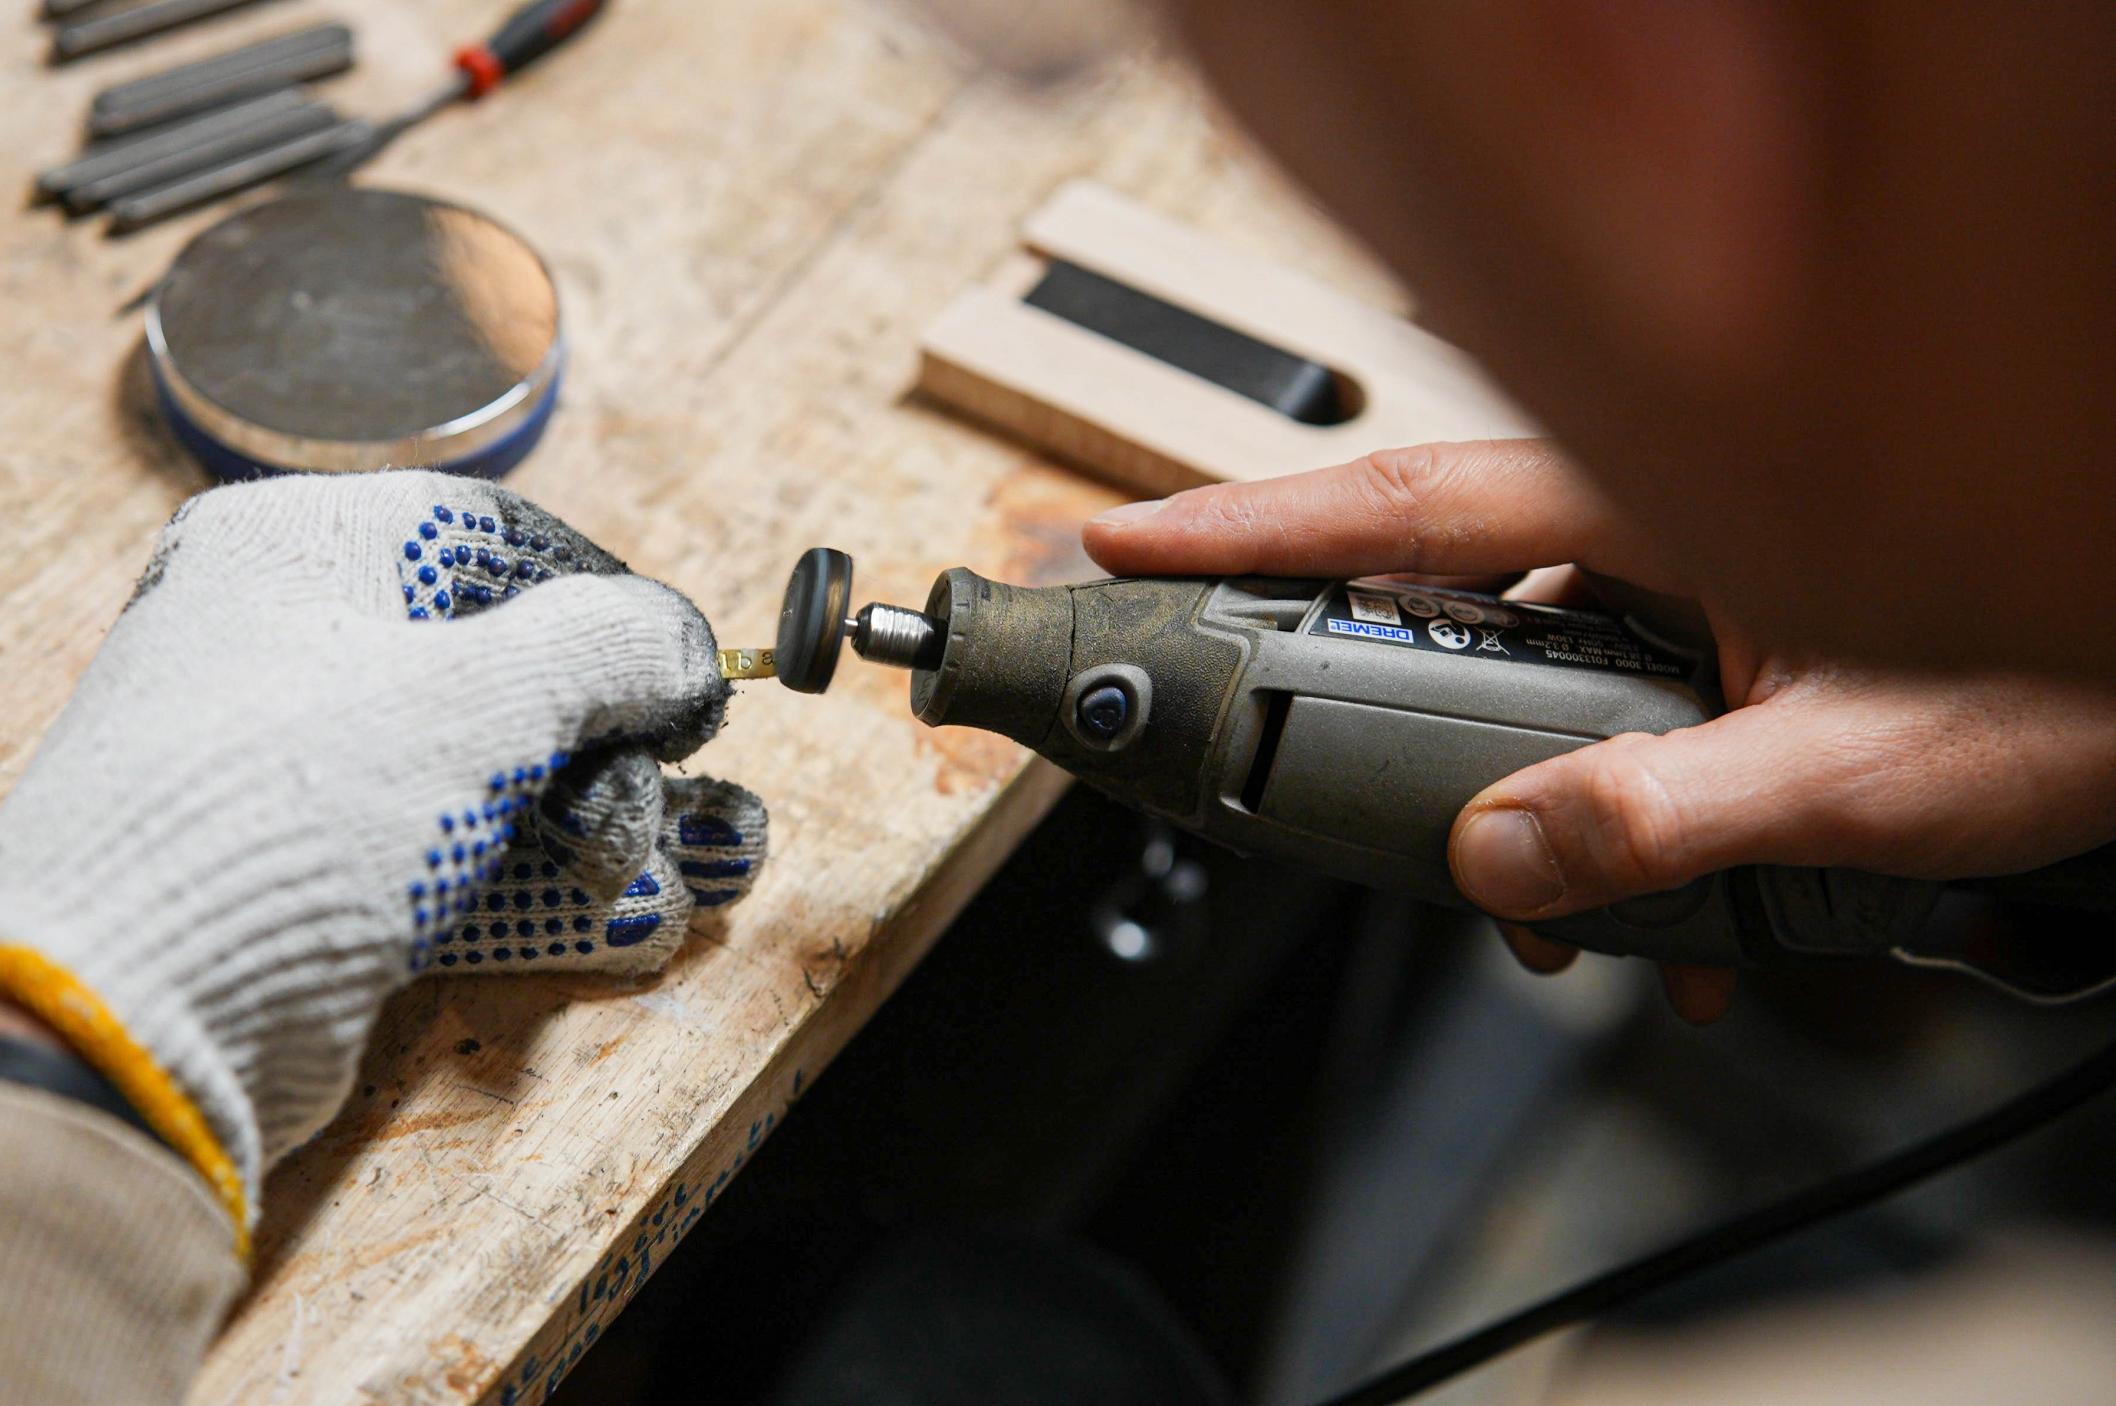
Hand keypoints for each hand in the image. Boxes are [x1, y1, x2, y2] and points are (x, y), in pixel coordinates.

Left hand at [0, 472, 766, 1249]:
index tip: (688, 679)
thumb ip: (603, 646)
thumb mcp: (475, 699)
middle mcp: (290, 644)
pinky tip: (643, 920)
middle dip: (621, 742)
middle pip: (505, 667)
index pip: (492, 537)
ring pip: (493, 777)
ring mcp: (299, 773)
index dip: (608, 603)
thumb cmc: (288, 810)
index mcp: (295, 548)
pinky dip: (548, 889)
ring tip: (707, 869)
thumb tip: (682, 640)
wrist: (124, 1021)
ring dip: (612, 824)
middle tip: (680, 797)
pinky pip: (454, 865)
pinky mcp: (310, 885)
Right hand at [1085, 440, 2115, 1021]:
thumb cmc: (2065, 682)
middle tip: (1274, 760)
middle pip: (1432, 587)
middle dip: (1361, 701)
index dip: (1245, 520)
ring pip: (1522, 674)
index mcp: (1668, 503)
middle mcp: (1661, 525)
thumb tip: (1502, 861)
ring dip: (1512, 802)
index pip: (1408, 497)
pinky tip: (1656, 930)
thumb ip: (1662, 817)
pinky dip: (1598, 822)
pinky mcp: (1717, 642)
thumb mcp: (1851, 771)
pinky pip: (1599, 715)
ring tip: (1553, 920)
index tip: (1124, 538)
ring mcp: (1687, 583)